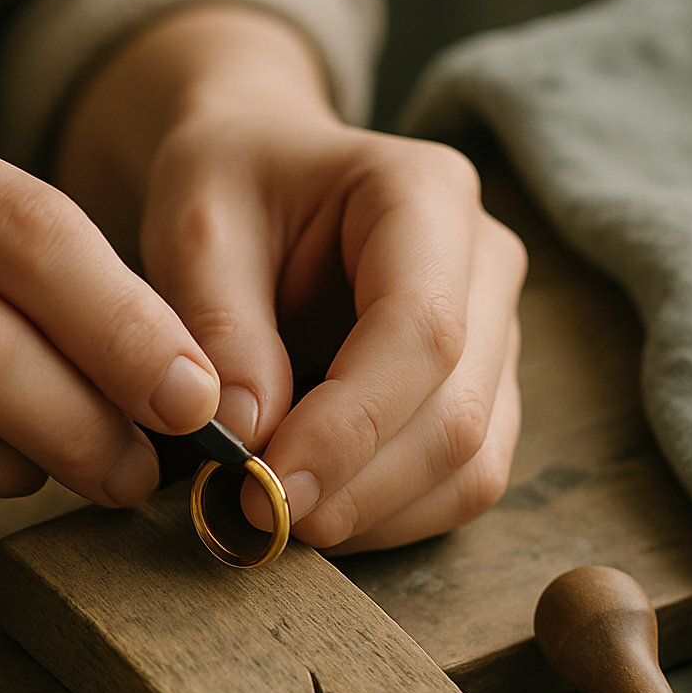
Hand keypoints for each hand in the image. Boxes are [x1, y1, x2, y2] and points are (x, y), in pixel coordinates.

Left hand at [58, 7, 525, 553]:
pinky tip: (315, 512)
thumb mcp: (195, 225)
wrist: (260, 171)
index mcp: (427, 194)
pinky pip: (461, 482)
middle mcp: (486, 263)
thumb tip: (247, 436)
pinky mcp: (481, 391)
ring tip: (279, 520)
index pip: (422, 331)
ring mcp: (496, 332)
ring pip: (473, 463)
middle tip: (259, 520)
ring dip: (375, 514)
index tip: (266, 484)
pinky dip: (389, 517)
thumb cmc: (229, 184)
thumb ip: (219, 323)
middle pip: (458, 411)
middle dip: (358, 486)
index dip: (350, 427)